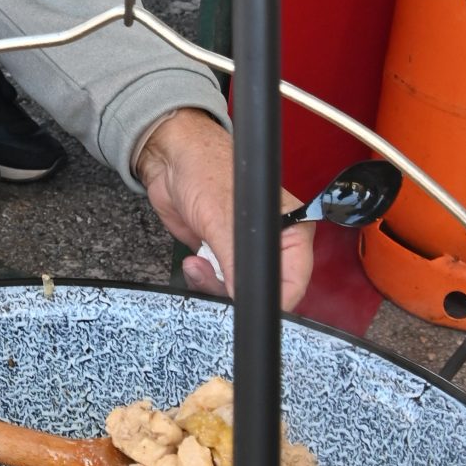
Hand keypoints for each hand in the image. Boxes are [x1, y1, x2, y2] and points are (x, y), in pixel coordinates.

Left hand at [133, 108, 313, 311]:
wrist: (170, 161)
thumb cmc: (204, 168)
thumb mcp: (223, 219)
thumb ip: (237, 262)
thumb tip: (245, 295)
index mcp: (291, 229)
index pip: (295, 281)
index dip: (274, 298)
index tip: (250, 304)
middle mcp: (273, 242)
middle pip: (267, 291)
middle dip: (237, 292)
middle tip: (213, 278)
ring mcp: (245, 251)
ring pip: (240, 292)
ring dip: (215, 285)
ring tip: (199, 264)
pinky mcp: (222, 255)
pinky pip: (218, 284)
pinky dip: (204, 279)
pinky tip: (194, 262)